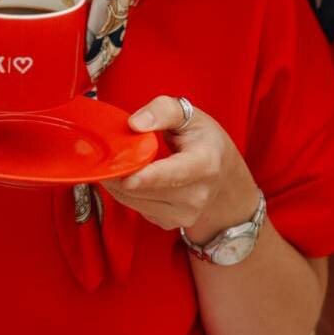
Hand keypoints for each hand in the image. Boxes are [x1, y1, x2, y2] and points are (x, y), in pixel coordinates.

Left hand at [102, 96, 259, 241]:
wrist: (223, 175)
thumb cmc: (204, 140)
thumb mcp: (189, 114)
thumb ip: (163, 111)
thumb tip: (135, 124)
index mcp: (205, 164)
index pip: (172, 174)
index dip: (146, 177)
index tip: (125, 176)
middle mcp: (196, 195)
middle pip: (144, 189)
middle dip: (119, 171)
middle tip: (110, 152)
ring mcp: (184, 214)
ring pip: (133, 200)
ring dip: (119, 181)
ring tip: (122, 160)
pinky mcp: (170, 223)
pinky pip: (136, 208)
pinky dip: (127, 192)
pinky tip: (134, 176)